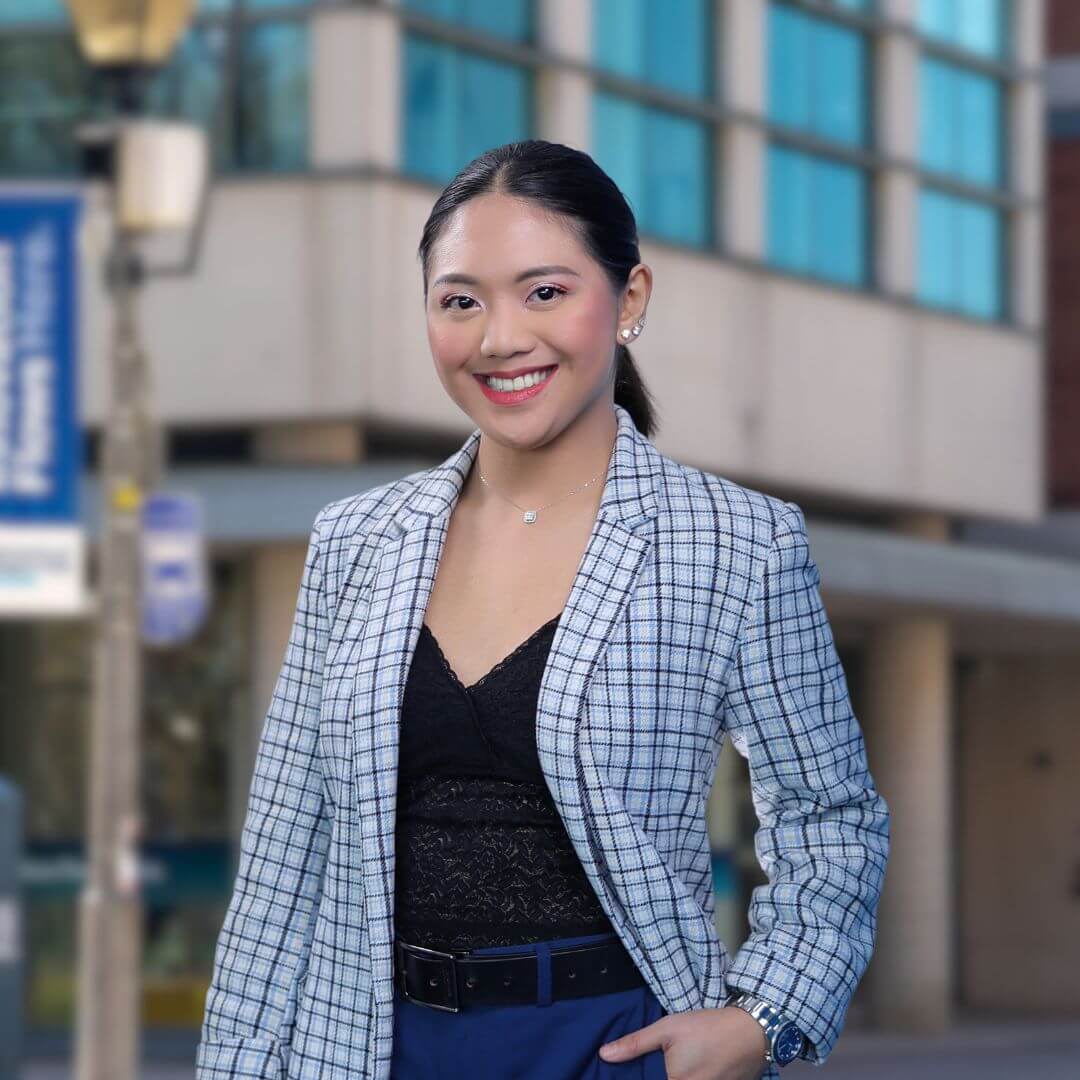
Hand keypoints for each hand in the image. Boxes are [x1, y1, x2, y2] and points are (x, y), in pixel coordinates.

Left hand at [598, 1004, 769, 1079]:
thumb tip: (604, 1055)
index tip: (628, 1072)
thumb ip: (635, 1044)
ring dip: (671, 1078)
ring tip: (672, 1065)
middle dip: (653, 1076)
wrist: (750, 1032)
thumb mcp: (667, 1028)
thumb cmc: (705, 1028)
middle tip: (652, 1065)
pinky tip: (685, 1070)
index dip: (636, 1078)